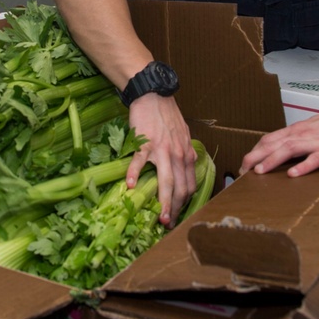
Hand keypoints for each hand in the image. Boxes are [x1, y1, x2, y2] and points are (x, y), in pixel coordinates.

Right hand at [125, 94, 197, 227]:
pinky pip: (139, 162)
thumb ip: (185, 153)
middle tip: (169, 223)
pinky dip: (134, 175)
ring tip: (159, 217)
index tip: (178, 215)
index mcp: (187, 154)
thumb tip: (184, 169)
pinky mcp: (144, 143)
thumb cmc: (167, 115)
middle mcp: (178, 154)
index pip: (190, 185)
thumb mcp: (183, 135)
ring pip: (166, 181)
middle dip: (176, 209)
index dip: (185, 203)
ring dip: (164, 202)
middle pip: (180, 188)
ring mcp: (161, 150)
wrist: (153, 94)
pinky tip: (129, 187)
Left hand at [239, 108, 318, 177]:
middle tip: (242, 171)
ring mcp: (318, 142)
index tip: (244, 164)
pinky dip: (303, 166)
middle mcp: (305, 134)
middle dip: (256, 157)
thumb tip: (280, 147)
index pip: (270, 139)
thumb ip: (298, 137)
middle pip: (274, 143)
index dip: (255, 151)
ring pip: (290, 149)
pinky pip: (315, 159)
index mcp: (299, 130)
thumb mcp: (315, 128)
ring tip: (260, 171)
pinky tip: (293, 174)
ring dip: (272, 160)